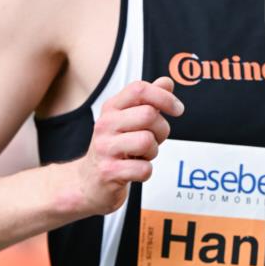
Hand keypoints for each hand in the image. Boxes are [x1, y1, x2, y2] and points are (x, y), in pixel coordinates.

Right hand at [73, 77, 183, 214]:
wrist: (88, 183)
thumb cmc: (114, 149)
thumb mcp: (127, 121)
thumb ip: (147, 101)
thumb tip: (167, 82)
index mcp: (111, 108)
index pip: (139, 89)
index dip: (164, 97)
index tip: (177, 109)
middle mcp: (105, 124)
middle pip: (149, 115)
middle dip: (161, 130)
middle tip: (153, 140)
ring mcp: (105, 148)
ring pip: (147, 141)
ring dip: (153, 152)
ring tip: (141, 156)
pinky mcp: (109, 172)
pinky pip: (144, 169)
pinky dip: (146, 172)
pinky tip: (135, 170)